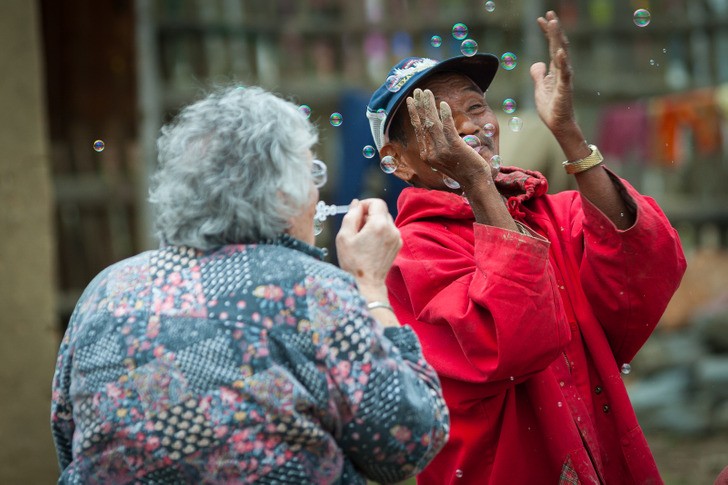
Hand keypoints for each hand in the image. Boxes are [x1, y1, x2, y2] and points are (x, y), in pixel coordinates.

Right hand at [336, 199, 401, 298]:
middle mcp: (392, 229)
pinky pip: (389, 231)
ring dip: (374, 224)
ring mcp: (397, 238)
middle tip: (357, 228)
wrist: (367, 283)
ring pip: (385, 221)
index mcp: (379, 225)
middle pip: (381, 211)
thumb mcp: (344, 236)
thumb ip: (351, 216)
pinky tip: (370, 245)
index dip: (365, 204)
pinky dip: (380, 233)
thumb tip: (356, 204)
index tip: (356, 213)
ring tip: (363, 238)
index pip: (376, 202)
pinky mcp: (398, 245)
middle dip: (368, 215)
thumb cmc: (353, 262)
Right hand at [406, 88, 492, 187]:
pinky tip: (443, 104)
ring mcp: (441, 150)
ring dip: (429, 106)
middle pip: (422, 124)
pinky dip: (445, 115)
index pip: (418, 130)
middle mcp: (430, 152)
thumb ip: (439, 145)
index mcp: (426, 155)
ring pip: (432, 123)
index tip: (411, 101)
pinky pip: (447, 127)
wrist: (475, 182)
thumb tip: (438, 127)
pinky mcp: (454, 147)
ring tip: (426, 92)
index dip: (414, 114)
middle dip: (419, 105)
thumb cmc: (463, 169)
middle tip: (416, 90)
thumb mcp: (445, 158)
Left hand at [530, 10, 577, 138]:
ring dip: (557, 38)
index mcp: (555, 69)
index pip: (551, 46)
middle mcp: (562, 70)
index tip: (541, 18)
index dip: (547, 32)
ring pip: (562, 54)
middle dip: (554, 29)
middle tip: (549, 13)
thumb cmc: (551, 107)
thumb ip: (538, 75)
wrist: (559, 124)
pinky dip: (562, 62)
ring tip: (554, 24)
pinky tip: (559, 52)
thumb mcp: (539, 88)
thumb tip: (536, 64)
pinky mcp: (565, 88)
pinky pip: (564, 73)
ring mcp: (565, 78)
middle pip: (558, 45)